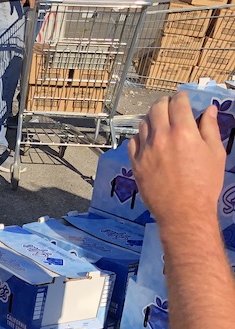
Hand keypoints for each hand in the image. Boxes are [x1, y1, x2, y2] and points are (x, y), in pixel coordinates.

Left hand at [128, 92, 225, 226]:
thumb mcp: (215, 153)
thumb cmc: (205, 184)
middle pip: (157, 109)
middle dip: (165, 103)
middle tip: (170, 105)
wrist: (184, 211)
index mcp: (183, 131)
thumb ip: (210, 128)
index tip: (183, 98)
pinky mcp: (135, 163)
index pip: (178, 103)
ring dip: (152, 118)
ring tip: (160, 122)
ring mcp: (145, 150)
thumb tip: (209, 110)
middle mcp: (161, 137)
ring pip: (143, 123)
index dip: (181, 97)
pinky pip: (133, 142)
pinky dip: (140, 136)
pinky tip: (147, 139)